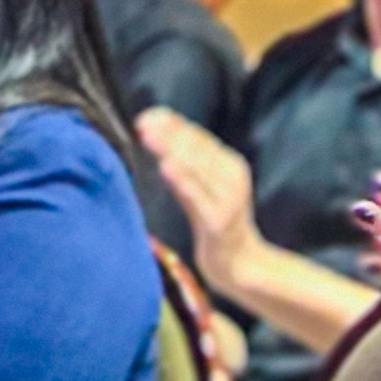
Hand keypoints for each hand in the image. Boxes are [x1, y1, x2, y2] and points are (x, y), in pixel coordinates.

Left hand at [135, 108, 256, 283]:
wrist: (239, 263)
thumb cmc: (215, 222)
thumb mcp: (201, 188)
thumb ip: (184, 165)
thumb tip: (154, 134)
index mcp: (230, 164)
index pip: (199, 136)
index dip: (173, 124)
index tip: (147, 116)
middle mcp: (233, 177)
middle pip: (197, 148)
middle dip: (169, 134)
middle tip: (142, 124)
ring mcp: (229, 199)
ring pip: (197, 168)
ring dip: (171, 149)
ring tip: (149, 137)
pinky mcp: (219, 221)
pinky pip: (198, 196)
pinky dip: (182, 180)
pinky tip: (166, 167)